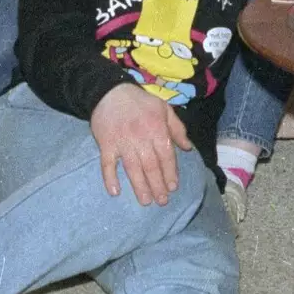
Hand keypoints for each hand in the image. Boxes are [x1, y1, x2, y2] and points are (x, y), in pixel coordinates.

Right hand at [89, 84, 192, 205]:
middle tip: (161, 202)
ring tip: (145, 201)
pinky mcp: (106, 144)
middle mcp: (140, 137)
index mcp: (157, 128)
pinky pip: (107, 164)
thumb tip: (187, 148)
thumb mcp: (163, 109)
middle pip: (151, 165)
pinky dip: (110, 178)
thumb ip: (177, 128)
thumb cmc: (140, 101)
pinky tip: (114, 192)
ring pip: (132, 168)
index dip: (170, 172)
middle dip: (157, 185)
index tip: (173, 187)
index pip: (166, 155)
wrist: (109, 91)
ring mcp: (122, 141)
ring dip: (139, 186)